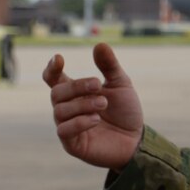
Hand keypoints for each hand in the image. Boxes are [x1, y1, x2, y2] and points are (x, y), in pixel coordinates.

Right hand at [43, 42, 143, 169]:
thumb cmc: (125, 111)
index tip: (59, 58)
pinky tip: (96, 119)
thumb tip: (100, 44)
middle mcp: (67, 108)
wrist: (136, 139)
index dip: (52, 69)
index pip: (53, 79)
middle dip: (77, 87)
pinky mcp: (71, 144)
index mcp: (75, 93)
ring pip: (60, 111)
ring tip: (104, 104)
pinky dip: (80, 122)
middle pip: (57, 93)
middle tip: (98, 85)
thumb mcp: (121, 85)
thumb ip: (110, 66)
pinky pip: (64, 130)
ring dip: (82, 105)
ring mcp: (67, 126)